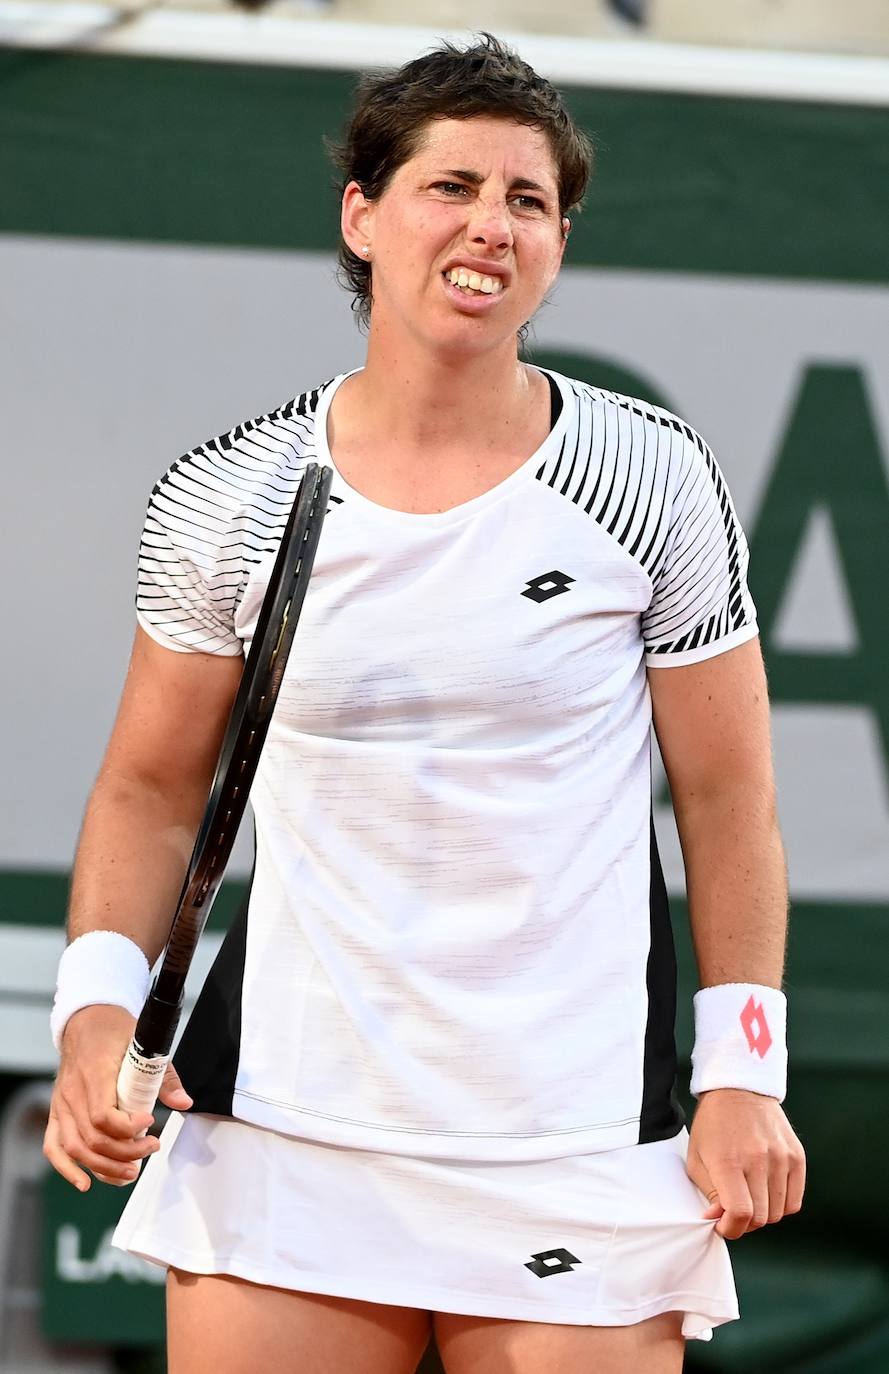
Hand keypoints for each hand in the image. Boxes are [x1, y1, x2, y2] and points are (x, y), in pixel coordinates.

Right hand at [43, 1003, 192, 1190]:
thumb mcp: (145, 1044)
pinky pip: (54, 1146)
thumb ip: (164, 1076)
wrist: (87, 1021)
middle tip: (152, 1149)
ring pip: (75, 1147)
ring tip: (131, 1173)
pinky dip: (67, 1168)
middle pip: (93, 1138)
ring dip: (103, 1167)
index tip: (151, 1123)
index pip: (103, 1115)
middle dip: (125, 1153)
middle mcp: (73, 1092)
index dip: (128, 1128)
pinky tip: (86, 1182)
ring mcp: (62, 1104)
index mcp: (95, 1073)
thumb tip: (184, 1102)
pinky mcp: (58, 1112)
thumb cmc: (115, 1032)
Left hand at [686, 1088, 805, 1238]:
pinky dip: (780, 1205)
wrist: (738, 1090)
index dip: (731, 1229)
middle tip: (733, 1211)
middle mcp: (758, 1159)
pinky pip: (794, 1202)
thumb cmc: (712, 1127)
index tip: (723, 1225)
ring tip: (749, 1198)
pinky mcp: (797, 1156)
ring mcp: (781, 1157)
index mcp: (728, 1161)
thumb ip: (709, 1194)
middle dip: (744, 1223)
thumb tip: (720, 1221)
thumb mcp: (697, 1159)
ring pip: (778, 1213)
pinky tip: (766, 1192)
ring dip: (762, 1214)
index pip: (740, 1214)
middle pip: (760, 1218)